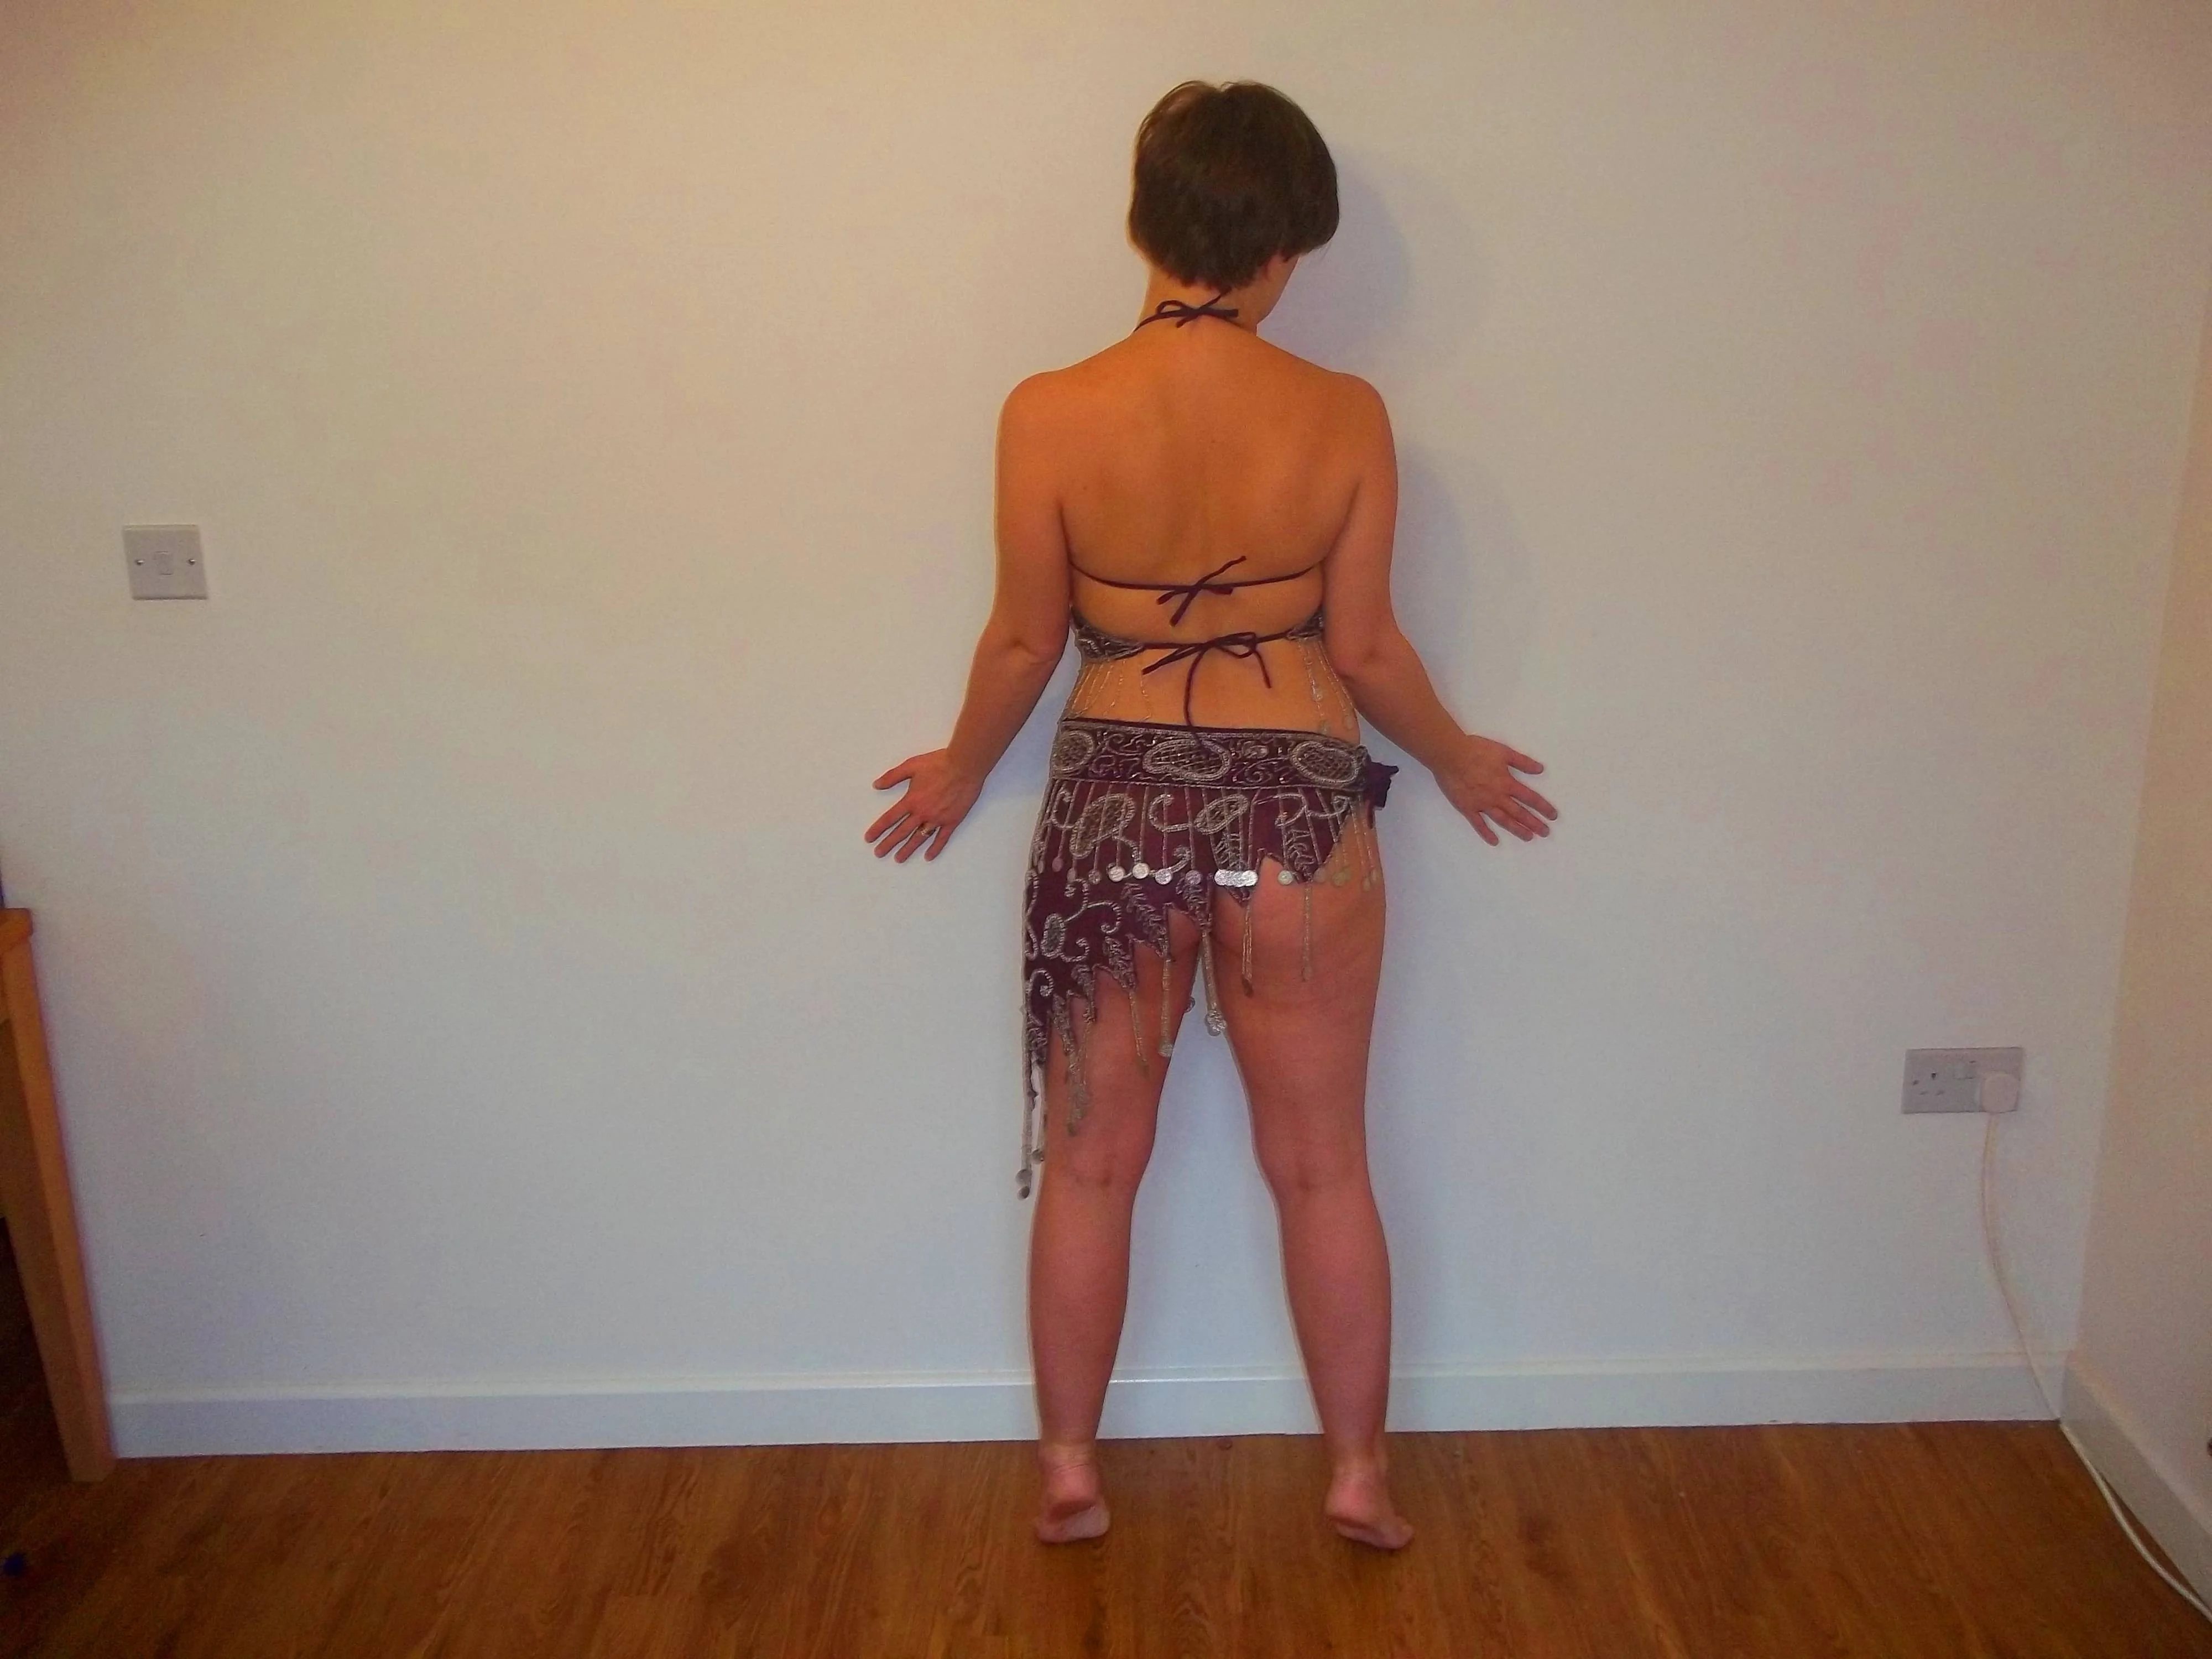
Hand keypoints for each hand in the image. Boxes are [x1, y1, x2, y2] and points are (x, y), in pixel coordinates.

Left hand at [867, 750, 983, 861]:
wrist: (964, 766)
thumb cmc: (939, 763)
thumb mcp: (911, 765)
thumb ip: (892, 776)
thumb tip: (876, 784)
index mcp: (911, 800)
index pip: (889, 819)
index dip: (878, 829)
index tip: (869, 838)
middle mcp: (922, 813)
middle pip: (901, 832)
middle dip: (888, 844)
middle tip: (879, 853)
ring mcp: (937, 819)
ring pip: (919, 838)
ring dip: (907, 849)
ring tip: (898, 859)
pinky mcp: (952, 821)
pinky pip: (941, 838)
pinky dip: (934, 849)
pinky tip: (928, 856)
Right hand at [1434, 734, 1555, 845]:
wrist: (1450, 755)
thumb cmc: (1477, 750)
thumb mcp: (1504, 752)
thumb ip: (1522, 762)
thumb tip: (1541, 769)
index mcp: (1507, 783)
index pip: (1530, 798)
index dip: (1543, 807)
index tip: (1552, 816)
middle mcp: (1497, 797)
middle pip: (1519, 813)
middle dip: (1534, 823)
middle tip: (1545, 833)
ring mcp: (1482, 804)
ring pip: (1503, 820)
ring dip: (1516, 830)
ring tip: (1528, 838)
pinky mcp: (1467, 808)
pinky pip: (1478, 824)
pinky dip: (1486, 833)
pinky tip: (1494, 841)